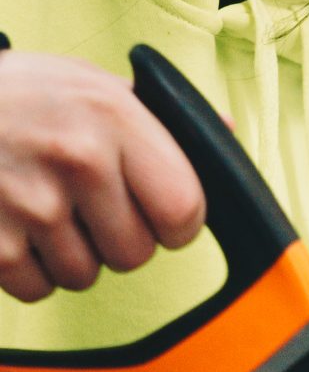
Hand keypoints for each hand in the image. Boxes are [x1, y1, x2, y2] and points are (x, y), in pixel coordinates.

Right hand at [0, 49, 204, 302]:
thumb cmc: (14, 96)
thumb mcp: (85, 83)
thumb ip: (152, 114)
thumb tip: (225, 132)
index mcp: (113, 117)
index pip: (184, 209)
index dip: (174, 224)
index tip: (154, 214)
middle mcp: (77, 159)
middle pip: (135, 253)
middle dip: (114, 239)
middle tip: (81, 204)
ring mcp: (31, 202)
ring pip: (85, 275)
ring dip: (68, 254)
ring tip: (39, 208)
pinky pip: (38, 288)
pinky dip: (27, 269)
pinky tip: (11, 225)